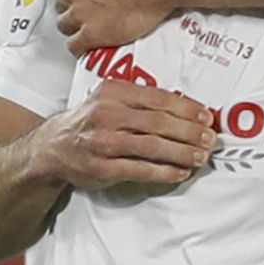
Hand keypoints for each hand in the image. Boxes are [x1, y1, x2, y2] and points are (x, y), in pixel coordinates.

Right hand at [32, 79, 214, 190]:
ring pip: (152, 147)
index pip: (159, 98)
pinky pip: (140, 169)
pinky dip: (164, 172)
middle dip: (190, 132)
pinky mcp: (101, 167)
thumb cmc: (92, 121)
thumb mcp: (110, 99)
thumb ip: (142, 100)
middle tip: (210, 139)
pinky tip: (180, 172)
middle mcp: (107, 114)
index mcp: (113, 92)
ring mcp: (102, 142)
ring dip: (182, 153)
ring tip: (200, 157)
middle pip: (159, 123)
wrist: (53, 148)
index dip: (187, 109)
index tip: (207, 117)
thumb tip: (188, 109)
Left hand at [57, 0, 175, 53]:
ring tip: (95, 22)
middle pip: (61, 2)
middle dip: (74, 4)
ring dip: (76, 24)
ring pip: (64, 24)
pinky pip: (74, 45)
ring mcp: (80, 14)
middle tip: (95, 4)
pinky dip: (81, 44)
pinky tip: (93, 40)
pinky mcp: (93, 35)